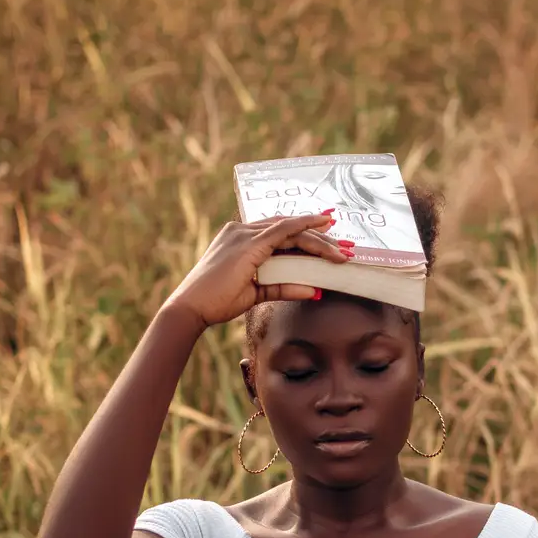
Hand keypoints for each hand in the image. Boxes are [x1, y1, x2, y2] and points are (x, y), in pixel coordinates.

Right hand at [163, 213, 351, 327]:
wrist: (191, 307)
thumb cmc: (216, 301)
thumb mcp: (255, 292)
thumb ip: (283, 287)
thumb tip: (313, 290)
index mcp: (240, 238)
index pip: (280, 232)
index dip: (306, 233)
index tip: (330, 238)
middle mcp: (242, 230)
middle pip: (289, 229)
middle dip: (320, 238)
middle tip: (346, 247)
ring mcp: (245, 234)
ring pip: (291, 231)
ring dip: (319, 241)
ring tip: (342, 251)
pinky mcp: (249, 244)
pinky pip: (283, 234)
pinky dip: (305, 234)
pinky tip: (324, 237)